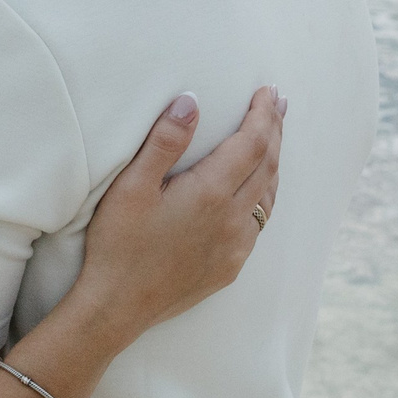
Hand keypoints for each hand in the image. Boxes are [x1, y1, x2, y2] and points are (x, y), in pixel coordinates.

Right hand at [70, 86, 283, 337]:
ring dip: (274, 162)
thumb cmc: (118, 244)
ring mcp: (235, 246)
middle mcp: (231, 219)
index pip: (252, 143)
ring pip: (268, 196)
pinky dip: (265, 196)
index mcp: (209, 193)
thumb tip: (191, 101)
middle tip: (280, 103)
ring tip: (274, 138)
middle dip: (275, 130)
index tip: (269, 91)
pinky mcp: (230, 266)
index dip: (264, 114)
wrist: (118, 306)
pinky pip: (258, 224)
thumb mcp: (131, 186)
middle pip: (267, 165)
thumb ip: (164, 142)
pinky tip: (258, 190)